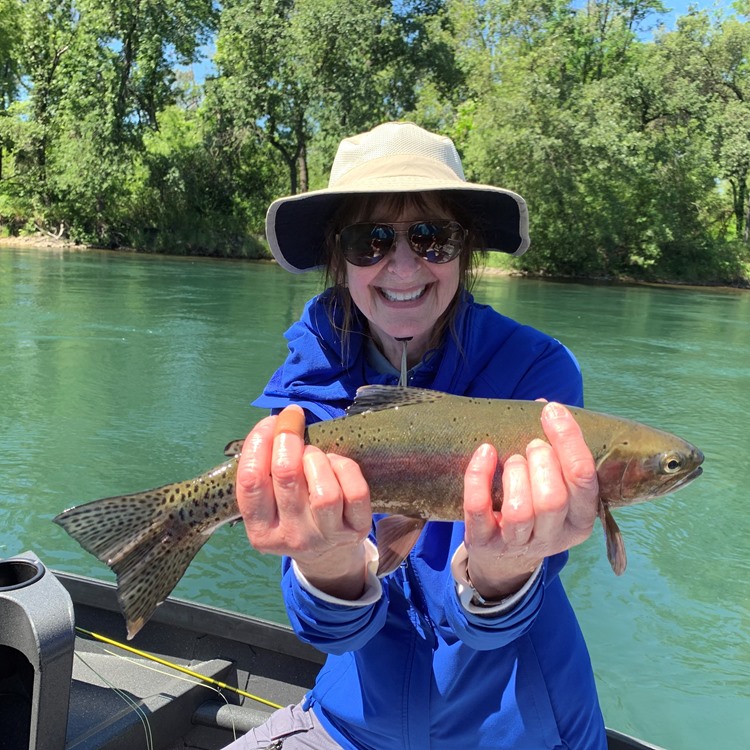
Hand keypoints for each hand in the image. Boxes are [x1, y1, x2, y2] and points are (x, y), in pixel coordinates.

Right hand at [236, 406, 372, 598]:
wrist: (328, 556)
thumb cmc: (292, 514)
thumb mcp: (270, 503)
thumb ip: (266, 470)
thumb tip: (280, 422)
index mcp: (260, 531)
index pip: (251, 481)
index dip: (259, 442)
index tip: (270, 422)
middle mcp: (291, 537)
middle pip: (286, 477)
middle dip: (289, 438)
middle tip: (293, 422)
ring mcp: (325, 537)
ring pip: (324, 491)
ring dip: (317, 458)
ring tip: (314, 454)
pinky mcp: (356, 530)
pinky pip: (355, 492)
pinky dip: (344, 468)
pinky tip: (335, 464)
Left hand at [462, 401, 598, 599]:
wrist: (506, 557)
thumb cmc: (536, 505)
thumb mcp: (556, 486)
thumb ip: (556, 449)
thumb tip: (543, 406)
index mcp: (580, 520)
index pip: (583, 479)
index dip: (568, 440)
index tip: (552, 412)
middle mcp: (554, 537)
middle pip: (553, 499)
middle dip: (541, 460)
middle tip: (532, 446)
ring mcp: (518, 543)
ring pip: (519, 511)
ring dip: (514, 474)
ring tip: (513, 460)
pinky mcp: (484, 542)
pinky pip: (478, 509)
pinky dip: (478, 476)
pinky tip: (485, 453)